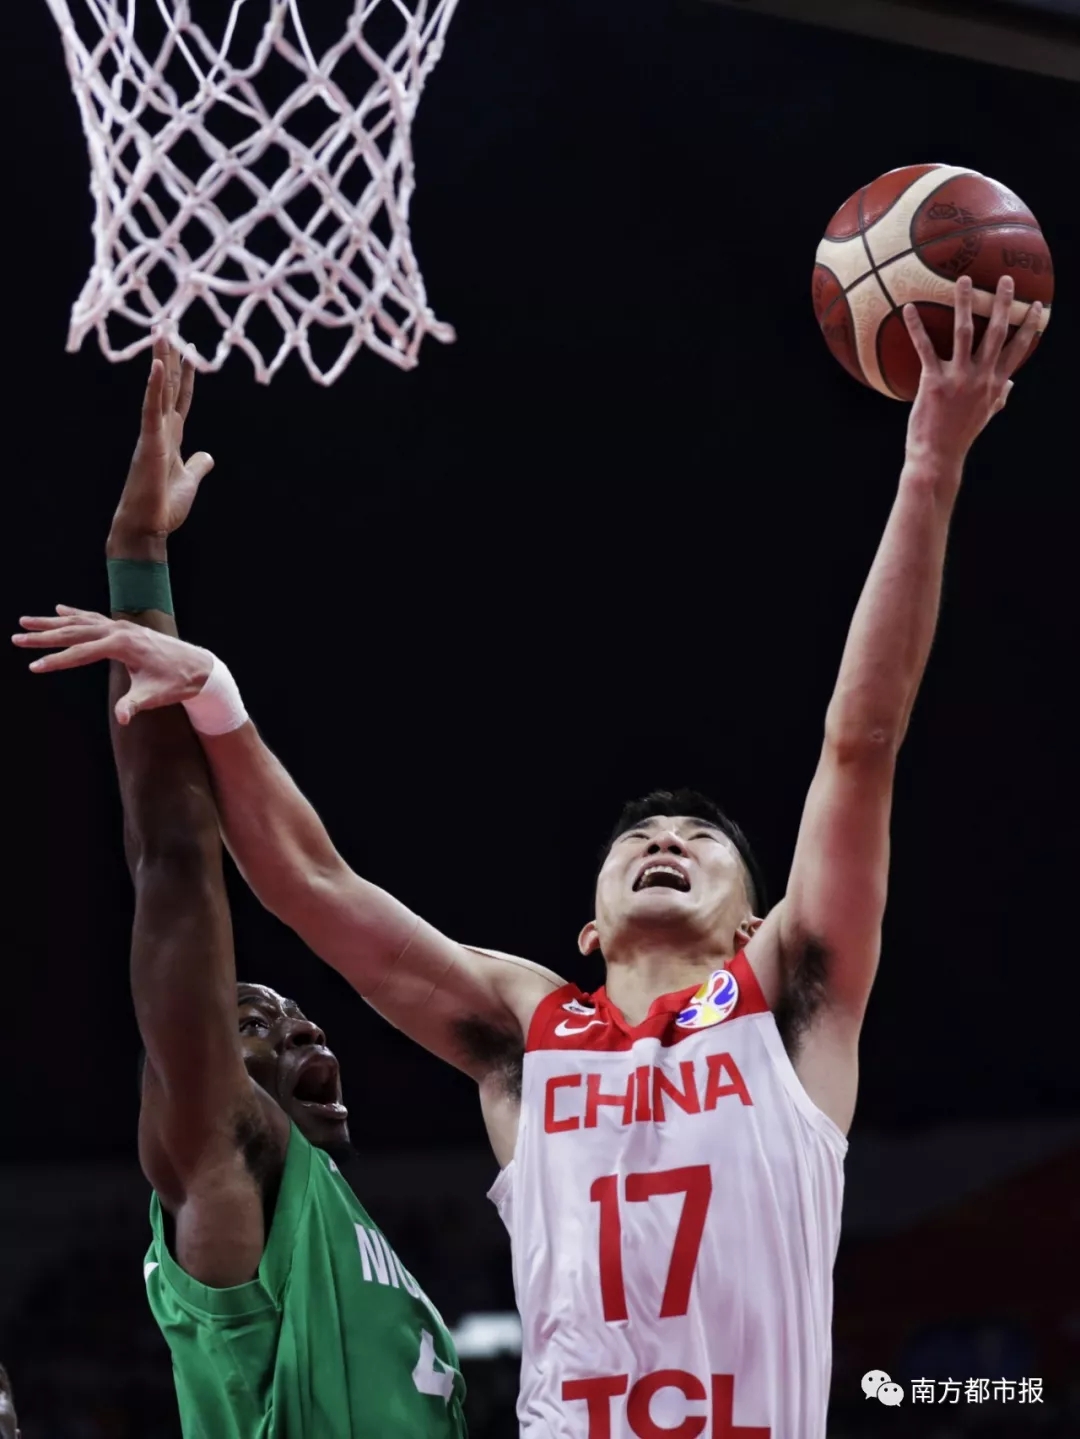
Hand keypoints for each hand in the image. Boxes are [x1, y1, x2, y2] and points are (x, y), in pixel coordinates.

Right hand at [13, 606, 213, 724]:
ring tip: (26, 622)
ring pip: (80, 621)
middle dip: (44, 636)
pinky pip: (94, 618)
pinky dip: (75, 614)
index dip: (57, 661)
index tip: (34, 667)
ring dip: (52, 622)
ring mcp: (122, 626)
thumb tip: (122, 718)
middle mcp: (120, 630)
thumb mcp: (156, 696)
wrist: (199, 667)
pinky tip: (58, 609)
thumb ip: (135, 704)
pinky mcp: (125, 628)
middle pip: (74, 631)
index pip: (81, 653)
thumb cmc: (177, 683)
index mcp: (123, 645)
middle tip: (17, 638)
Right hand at [108, 334, 214, 549]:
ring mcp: (153, 434)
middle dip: (170, 356)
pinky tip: (158, 366)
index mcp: (172, 436)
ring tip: (160, 331)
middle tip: (167, 324)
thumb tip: (208, 456)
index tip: (189, 348)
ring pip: (157, 390)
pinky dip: (155, 388)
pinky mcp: (149, 444)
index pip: (181, 397)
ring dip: (160, 360)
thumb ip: (198, 466)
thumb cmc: (163, 507)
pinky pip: (151, 410)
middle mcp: (161, 430)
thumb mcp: (189, 481)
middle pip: (167, 386)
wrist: (147, 528)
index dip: (187, 373)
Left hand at [904, 274, 1042, 470]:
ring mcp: (958, 378)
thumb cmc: (959, 436)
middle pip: (998, 334)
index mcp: (995, 385)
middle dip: (1004, 305)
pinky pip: (925, 347)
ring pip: (965, 332)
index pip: (1019, 350)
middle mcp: (981, 378)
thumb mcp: (985, 416)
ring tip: (965, 280)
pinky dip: (916, 327)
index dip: (1029, 326)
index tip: (1037, 306)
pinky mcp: (933, 382)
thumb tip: (1010, 386)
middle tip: (1006, 280)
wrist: (938, 457)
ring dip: (966, 304)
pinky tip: (909, 308)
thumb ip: (999, 398)